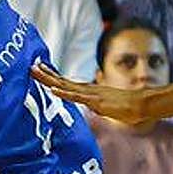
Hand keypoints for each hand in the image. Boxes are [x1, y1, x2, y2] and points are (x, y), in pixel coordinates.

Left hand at [31, 64, 149, 124]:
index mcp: (88, 91)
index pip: (66, 83)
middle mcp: (87, 89)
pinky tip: (53, 90)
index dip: (52, 77)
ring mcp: (91, 94)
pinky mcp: (96, 101)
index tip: (39, 70)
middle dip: (45, 74)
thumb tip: (90, 108)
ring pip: (66, 85)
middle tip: (30, 65)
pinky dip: (64, 93)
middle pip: (62, 81)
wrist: (142, 105)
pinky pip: (77, 97)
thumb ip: (96, 106)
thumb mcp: (106, 107)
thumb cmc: (127, 107)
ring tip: (35, 71)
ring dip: (49, 79)